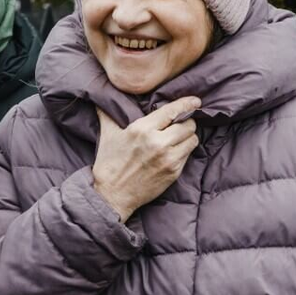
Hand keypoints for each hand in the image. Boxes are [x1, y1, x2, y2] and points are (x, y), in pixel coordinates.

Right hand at [91, 97, 200, 221]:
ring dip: (188, 136)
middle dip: (186, 122)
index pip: (171, 111)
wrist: (112, 194)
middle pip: (187, 125)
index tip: (195, 101)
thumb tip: (99, 100)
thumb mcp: (107, 135)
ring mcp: (168, 158)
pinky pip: (188, 155)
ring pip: (192, 139)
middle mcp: (157, 142)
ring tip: (180, 137)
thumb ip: (107, 115)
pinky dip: (184, 150)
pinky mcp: (174, 172)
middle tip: (181, 123)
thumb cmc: (109, 163)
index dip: (186, 104)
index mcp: (141, 129)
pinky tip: (175, 151)